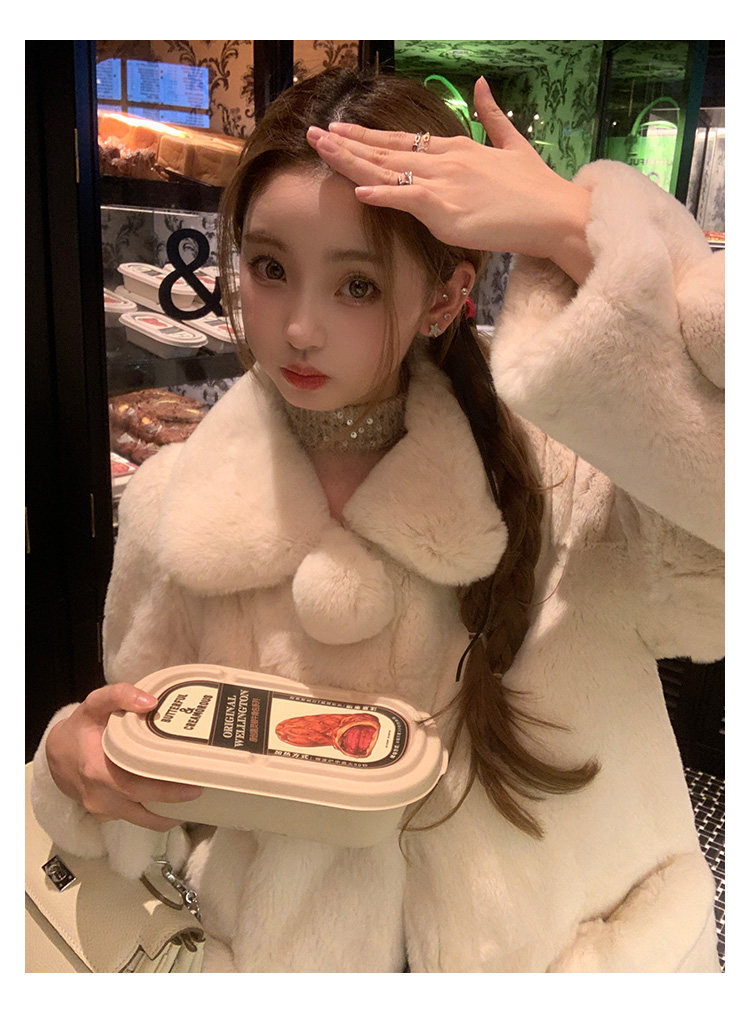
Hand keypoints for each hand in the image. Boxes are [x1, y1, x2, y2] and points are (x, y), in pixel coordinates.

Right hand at [45, 682, 201, 830]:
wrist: (57, 754)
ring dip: (166, 815)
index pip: (132, 785)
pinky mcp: (106, 814)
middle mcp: (99, 795)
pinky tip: (173, 801)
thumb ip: (119, 695)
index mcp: (95, 769)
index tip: (191, 786)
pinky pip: (134, 817)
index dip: (163, 790)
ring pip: (139, 819)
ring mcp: (102, 808)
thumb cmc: (81, 728)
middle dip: (172, 803)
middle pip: (140, 808)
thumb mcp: (95, 704)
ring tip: (193, 803)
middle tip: (200, 791)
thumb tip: (151, 702)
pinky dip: (154, 812)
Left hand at [307, 77, 592, 283]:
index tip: (341, 130)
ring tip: (323, 151)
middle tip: (315, 134)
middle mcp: (444, 162)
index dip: (369, 137)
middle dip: (348, 144)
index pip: (403, 141)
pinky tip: (358, 190)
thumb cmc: (535, 187)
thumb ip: (491, 116)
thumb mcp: (511, 144)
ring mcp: (444, 185)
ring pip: (389, 171)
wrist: (554, 213)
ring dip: (352, 162)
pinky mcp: (447, 211)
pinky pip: (408, 201)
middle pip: (387, 152)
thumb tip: (482, 85)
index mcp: (455, 149)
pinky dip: (383, 195)